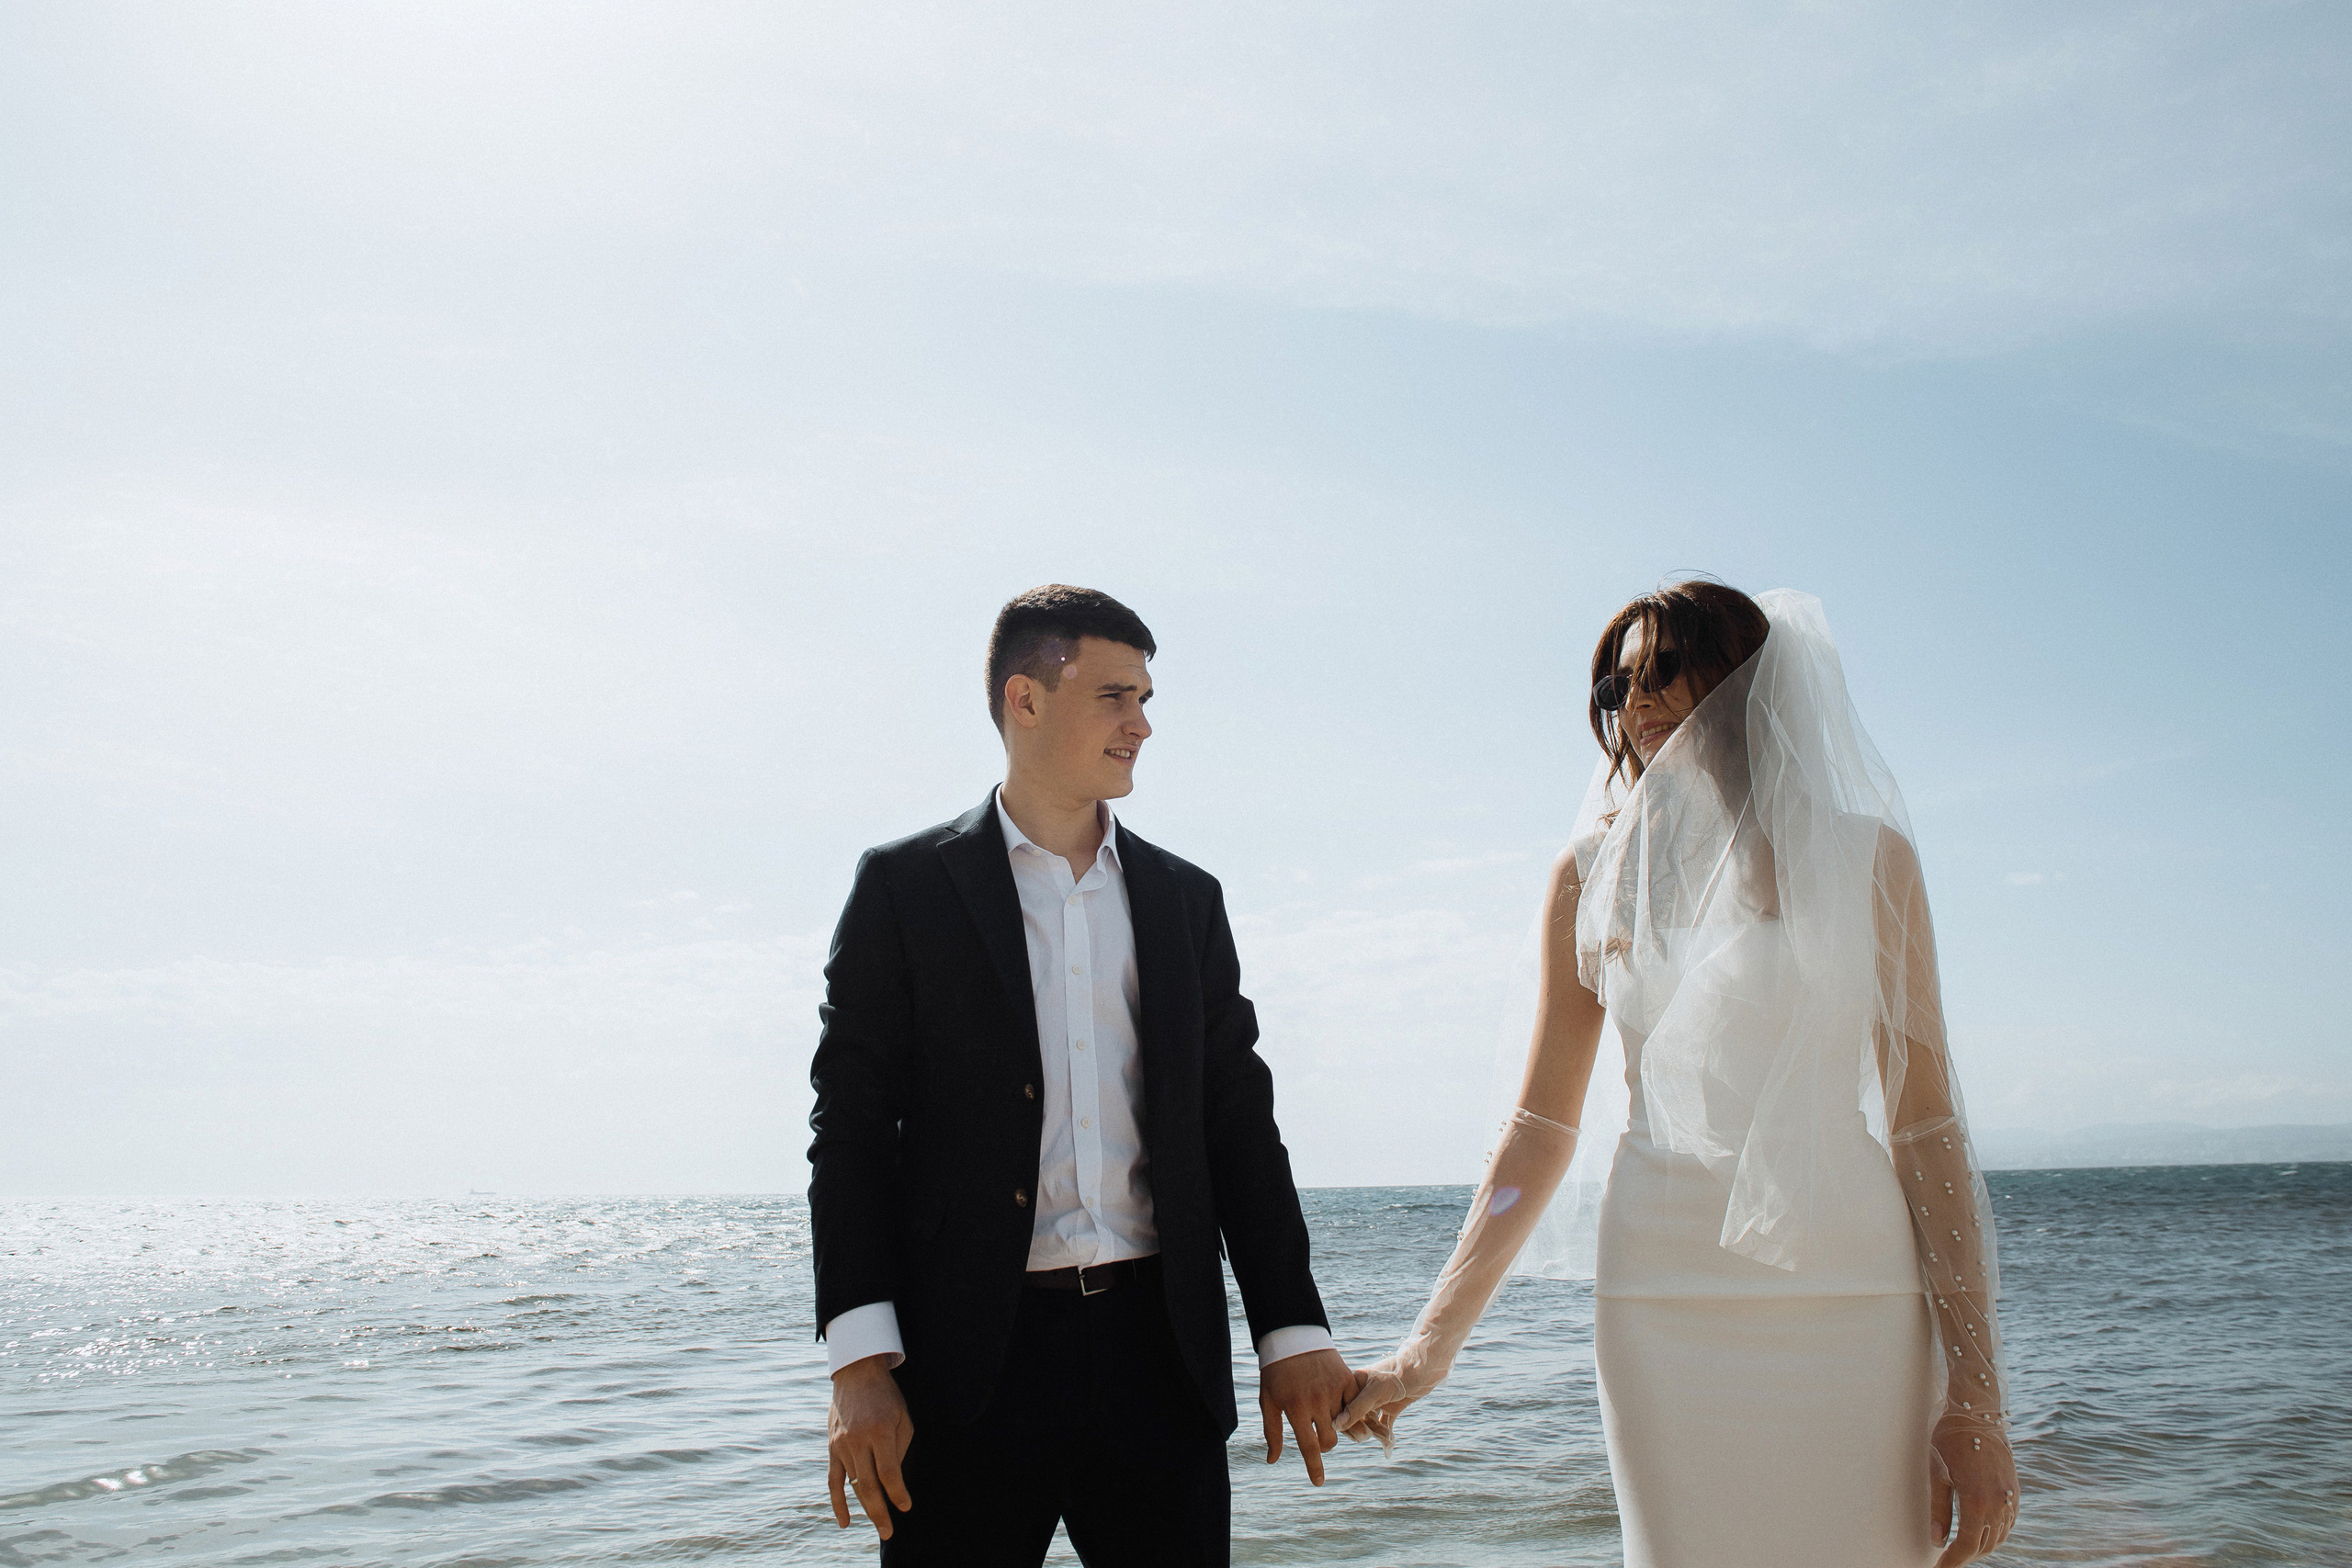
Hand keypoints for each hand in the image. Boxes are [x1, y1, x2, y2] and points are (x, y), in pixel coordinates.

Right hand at [827, 1355, 913, 1540]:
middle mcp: (858, 1440)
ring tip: (880, 1524)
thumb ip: (899, 1449)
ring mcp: (842, 1445)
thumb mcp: (902, 1417)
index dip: (898, 1494)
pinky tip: (845, 1521)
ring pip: (853, 1484)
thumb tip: (894, 1481)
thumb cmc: (886, 1396)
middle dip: (880, 1512)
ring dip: (866, 1506)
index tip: (906, 1507)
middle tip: (888, 1532)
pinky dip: (838, 1502)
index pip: (889, 1472)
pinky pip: (833, 1480)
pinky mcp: (832, 1447)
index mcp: (879, 1431)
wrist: (856, 1373)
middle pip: (868, 1485)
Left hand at [1259, 1348, 1355, 1485]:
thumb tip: (1272, 1460)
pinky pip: (1354, 1405)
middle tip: (1316, 1433)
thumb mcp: (1268, 1401)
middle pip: (1330, 1440)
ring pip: (1343, 1424)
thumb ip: (1272, 1432)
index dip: (1314, 1467)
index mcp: (1296, 1408)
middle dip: (1323, 1443)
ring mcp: (1335, 1389)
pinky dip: (1350, 1411)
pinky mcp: (1347, 1379)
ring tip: (1325, 1415)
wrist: (1293, 1336)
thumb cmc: (1275, 1371)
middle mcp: (1318, 1401)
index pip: (1309, 1447)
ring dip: (1335, 1426)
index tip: (1318, 1483)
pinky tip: (1340, 1406)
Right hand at [1335, 1354, 1415, 1449]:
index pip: (1343, 1408)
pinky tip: (1388, 1445)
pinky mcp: (1391, 1406)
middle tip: (1369, 1436)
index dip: (1347, 1423)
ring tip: (1385, 1438)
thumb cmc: (1399, 1376)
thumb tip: (1336, 1426)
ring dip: (1376, 1432)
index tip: (1357, 1433)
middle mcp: (1364, 1392)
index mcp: (1354, 1383)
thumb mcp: (1376, 1392)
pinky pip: (1383, 1423)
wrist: (1425, 1369)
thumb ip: (1356, 1409)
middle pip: (1355, 1417)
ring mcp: (1377, 1399)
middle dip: (1363, 1429)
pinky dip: (1385, 1434)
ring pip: (1369, 1422)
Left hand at [1929, 1415, 2017, 1566]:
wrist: (1976, 1412)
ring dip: (1980, 1547)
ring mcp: (2010, 1497)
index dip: (1952, 1561)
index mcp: (1977, 1501)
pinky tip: (1980, 1533)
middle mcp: (1998, 1503)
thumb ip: (1938, 1508)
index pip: (1966, 1545)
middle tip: (1946, 1559)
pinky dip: (1995, 1534)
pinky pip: (2008, 1523)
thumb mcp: (1937, 1473)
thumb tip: (1936, 1540)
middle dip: (1964, 1556)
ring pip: (1998, 1537)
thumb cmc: (1949, 1438)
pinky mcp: (2014, 1489)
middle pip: (1983, 1545)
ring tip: (1960, 1549)